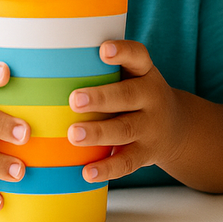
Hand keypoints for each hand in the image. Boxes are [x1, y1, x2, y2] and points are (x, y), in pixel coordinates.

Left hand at [66, 40, 188, 183]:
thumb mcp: (132, 76)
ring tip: (74, 135)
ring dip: (99, 133)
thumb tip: (45, 64)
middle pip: (129, 95)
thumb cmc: (137, 96)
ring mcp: (151, 126)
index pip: (138, 56)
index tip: (103, 50)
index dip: (122, 52)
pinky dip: (107, 168)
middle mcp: (152, 97)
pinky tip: (87, 172)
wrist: (177, 128)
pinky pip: (127, 162)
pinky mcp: (147, 153)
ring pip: (125, 129)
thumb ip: (102, 70)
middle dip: (101, 98)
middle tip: (74, 100)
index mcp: (145, 73)